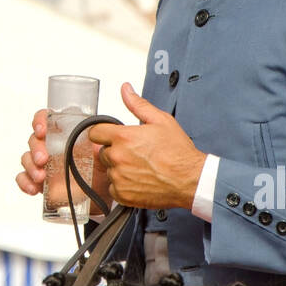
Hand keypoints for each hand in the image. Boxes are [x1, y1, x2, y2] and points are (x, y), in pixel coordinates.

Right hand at [15, 107, 112, 216]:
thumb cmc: (103, 168)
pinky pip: (25, 179)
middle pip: (34, 140)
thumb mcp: (104, 150)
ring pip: (27, 158)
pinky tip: (33, 188)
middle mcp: (52, 147)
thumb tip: (100, 131)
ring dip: (30, 166)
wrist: (103, 194)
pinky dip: (25, 182)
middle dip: (35, 149)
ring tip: (40, 177)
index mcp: (65, 134)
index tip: (42, 130)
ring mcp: (44, 165)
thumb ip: (101, 138)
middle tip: (43, 160)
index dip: (40, 121)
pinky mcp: (41, 182)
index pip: (47, 119)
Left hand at [87, 82, 205, 210]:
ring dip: (119, 168)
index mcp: (123, 137)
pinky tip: (138, 180)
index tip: (111, 136)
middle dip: (115, 151)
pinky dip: (122, 185)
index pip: (95, 133)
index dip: (103, 133)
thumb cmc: (178, 153)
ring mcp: (119, 177)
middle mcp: (118, 157)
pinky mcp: (123, 194)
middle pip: (103, 152)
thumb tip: (126, 90)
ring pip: (109, 170)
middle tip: (135, 153)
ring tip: (140, 167)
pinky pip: (113, 188)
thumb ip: (138, 104)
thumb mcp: (161, 120)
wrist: (190, 179)